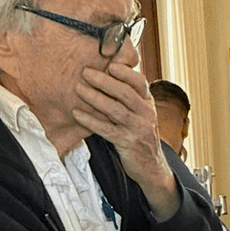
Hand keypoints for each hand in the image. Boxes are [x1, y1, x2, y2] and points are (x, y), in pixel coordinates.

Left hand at [76, 62, 177, 215]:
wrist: (152, 167)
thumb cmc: (141, 136)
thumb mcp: (140, 114)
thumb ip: (128, 98)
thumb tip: (108, 76)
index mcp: (148, 103)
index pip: (139, 82)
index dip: (124, 72)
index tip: (109, 63)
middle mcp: (146, 114)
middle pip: (125, 93)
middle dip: (104, 81)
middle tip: (86, 72)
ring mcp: (138, 129)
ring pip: (116, 109)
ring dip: (95, 98)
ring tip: (79, 89)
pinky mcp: (128, 143)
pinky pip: (106, 129)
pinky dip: (90, 120)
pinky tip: (77, 113)